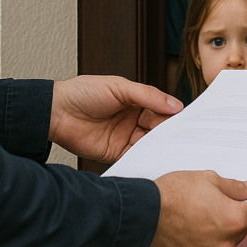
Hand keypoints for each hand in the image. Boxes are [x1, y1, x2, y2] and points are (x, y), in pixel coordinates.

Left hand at [47, 75, 181, 162]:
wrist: (56, 112)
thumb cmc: (83, 92)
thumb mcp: (119, 88)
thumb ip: (148, 96)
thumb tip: (175, 105)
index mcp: (136, 101)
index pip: (161, 109)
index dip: (174, 115)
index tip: (190, 122)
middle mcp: (133, 119)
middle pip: (158, 128)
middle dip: (170, 133)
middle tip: (186, 139)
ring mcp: (124, 137)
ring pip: (149, 144)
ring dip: (160, 147)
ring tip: (174, 150)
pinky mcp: (115, 153)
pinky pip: (135, 157)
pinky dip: (145, 158)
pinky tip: (155, 159)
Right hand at [150, 171, 246, 246]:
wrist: (144, 213)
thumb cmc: (174, 194)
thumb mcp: (208, 179)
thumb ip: (234, 187)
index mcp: (235, 219)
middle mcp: (227, 243)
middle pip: (243, 229)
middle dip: (234, 217)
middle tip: (215, 204)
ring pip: (226, 241)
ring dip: (219, 231)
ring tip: (199, 216)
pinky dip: (205, 241)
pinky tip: (192, 228)